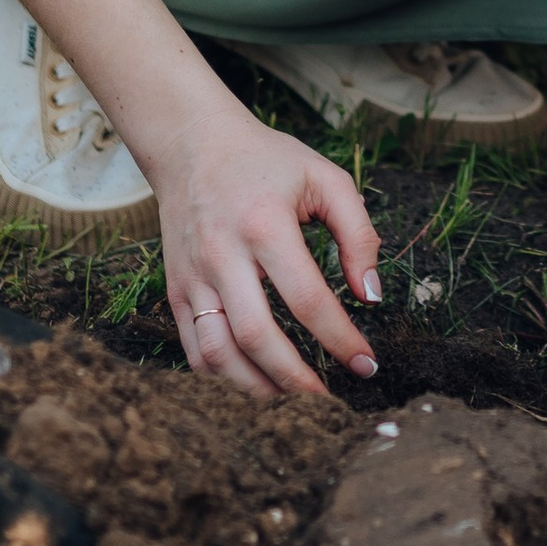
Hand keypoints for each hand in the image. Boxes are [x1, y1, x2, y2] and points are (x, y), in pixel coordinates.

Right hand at [150, 105, 383, 395]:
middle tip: (330, 401)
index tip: (367, 365)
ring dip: (255, 388)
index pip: (307, 299)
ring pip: (216, 352)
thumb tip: (371, 295)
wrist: (192, 144)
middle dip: (296, 380)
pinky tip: (254, 383)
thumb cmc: (267, 161)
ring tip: (292, 402)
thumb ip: (358, 233)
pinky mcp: (175, 290)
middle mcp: (222, 254)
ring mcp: (192, 276)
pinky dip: (222, 377)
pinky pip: (193, 349)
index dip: (341, 340)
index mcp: (265, 224)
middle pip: (256, 336)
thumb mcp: (325, 177)